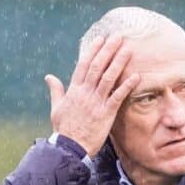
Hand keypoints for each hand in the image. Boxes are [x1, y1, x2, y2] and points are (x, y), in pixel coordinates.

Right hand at [45, 34, 139, 156]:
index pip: (84, 65)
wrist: (69, 148)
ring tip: (128, 50)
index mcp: (74, 90)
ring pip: (108, 78)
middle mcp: (85, 93)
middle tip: (118, 37)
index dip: (93, 51)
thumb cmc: (63, 129)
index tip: (101, 39)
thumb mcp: (56, 108)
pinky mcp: (105, 114)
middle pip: (98, 67)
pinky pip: (118, 97)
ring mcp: (96, 103)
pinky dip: (127, 85)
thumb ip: (55, 90)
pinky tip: (136, 76)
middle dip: (108, 50)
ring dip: (119, 62)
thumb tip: (49, 77)